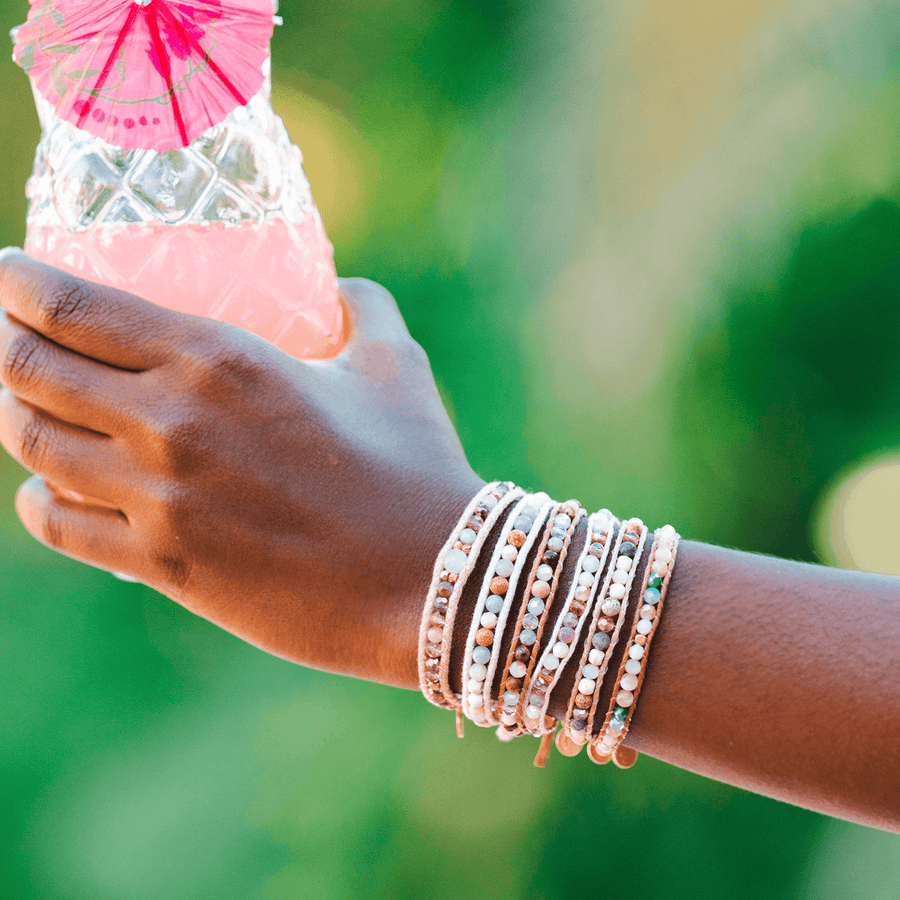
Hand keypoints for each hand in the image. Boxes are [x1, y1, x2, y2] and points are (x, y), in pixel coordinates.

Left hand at [0, 248, 483, 685]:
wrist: (429, 578)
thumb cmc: (417, 465)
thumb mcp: (396, 365)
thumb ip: (364, 310)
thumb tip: (344, 290)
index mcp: (220, 360)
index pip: (74, 306)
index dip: (16, 281)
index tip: (4, 271)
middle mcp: (171, 423)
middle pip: (30, 370)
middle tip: (3, 330)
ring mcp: (160, 499)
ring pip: (32, 445)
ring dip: (11, 415)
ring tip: (19, 401)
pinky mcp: (165, 565)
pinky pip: (59, 525)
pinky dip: (38, 500)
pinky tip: (47, 488)